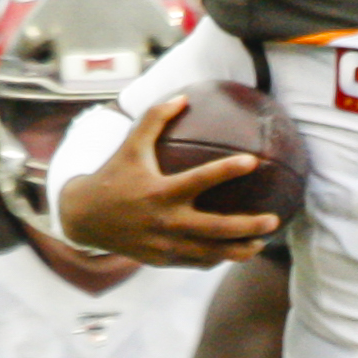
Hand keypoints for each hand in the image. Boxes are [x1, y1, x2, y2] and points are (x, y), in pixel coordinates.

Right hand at [52, 97, 285, 267]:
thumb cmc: (113, 175)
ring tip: (261, 243)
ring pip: (211, 253)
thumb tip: (183, 96)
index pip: (201, 179)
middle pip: (216, 228)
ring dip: (239, 250)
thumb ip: (155, 119)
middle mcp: (165, 221)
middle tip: (274, 220)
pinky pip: (197, 262)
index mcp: (160, 191)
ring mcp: (165, 244)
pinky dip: (217, 258)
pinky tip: (234, 251)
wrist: (83, 218)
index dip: (228, 170)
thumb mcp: (130, 145)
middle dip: (248, 226)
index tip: (253, 160)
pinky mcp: (162, 260)